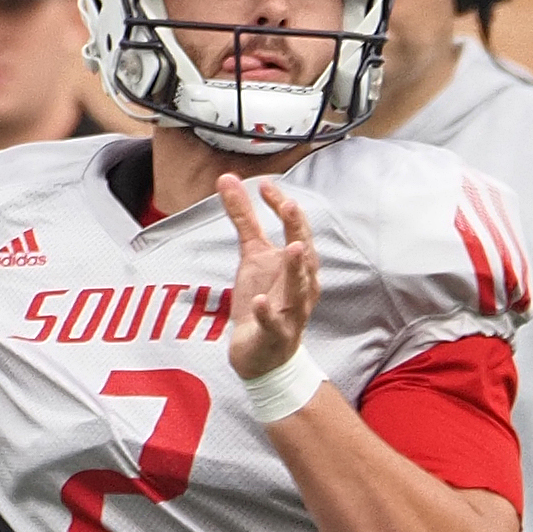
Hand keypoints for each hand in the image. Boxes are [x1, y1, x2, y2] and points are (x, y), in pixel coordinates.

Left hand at [220, 175, 318, 379]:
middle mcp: (302, 284)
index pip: (297, 229)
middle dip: (298, 230)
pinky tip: (260, 302)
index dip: (283, 207)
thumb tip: (227, 178)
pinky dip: (268, 313)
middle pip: (304, 254)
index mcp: (298, 263)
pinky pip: (274, 323)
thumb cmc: (262, 299)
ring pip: (299, 288)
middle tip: (290, 205)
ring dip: (295, 268)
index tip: (265, 186)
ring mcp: (292, 311)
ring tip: (290, 248)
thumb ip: (243, 218)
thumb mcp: (251, 255)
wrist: (262, 353)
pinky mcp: (277, 334)